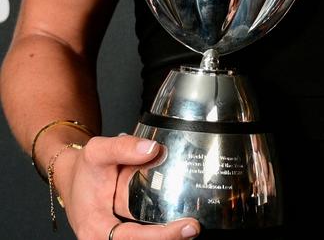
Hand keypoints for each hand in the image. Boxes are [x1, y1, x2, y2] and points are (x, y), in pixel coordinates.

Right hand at [57, 134, 200, 238]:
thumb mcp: (98, 151)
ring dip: (167, 233)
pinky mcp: (128, 230)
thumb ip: (124, 148)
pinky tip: (179, 220)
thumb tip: (153, 149)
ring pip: (146, 237)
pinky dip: (162, 227)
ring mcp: (118, 235)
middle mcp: (106, 238)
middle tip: (194, 227)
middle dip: (169, 238)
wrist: (73, 175)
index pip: (132, 239)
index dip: (161, 236)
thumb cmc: (83, 169)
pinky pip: (145, 231)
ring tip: (190, 224)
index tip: (186, 227)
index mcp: (95, 229)